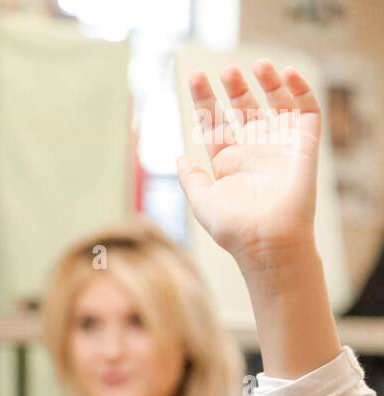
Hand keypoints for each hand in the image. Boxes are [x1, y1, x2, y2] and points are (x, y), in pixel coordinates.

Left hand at [177, 60, 321, 274]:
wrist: (269, 240)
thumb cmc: (234, 228)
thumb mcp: (202, 202)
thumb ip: (191, 179)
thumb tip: (179, 155)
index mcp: (229, 162)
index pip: (216, 123)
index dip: (205, 100)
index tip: (195, 77)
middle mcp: (255, 151)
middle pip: (244, 109)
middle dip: (235, 88)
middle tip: (227, 71)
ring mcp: (280, 146)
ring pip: (276, 104)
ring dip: (268, 82)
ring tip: (258, 65)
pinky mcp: (304, 145)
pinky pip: (307, 111)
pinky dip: (300, 90)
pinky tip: (287, 74)